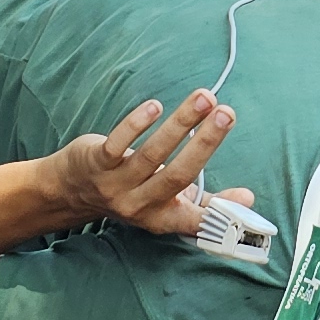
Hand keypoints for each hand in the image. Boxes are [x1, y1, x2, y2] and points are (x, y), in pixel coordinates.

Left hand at [54, 91, 235, 235]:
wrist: (72, 192)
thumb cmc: (133, 191)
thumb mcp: (168, 204)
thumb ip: (206, 203)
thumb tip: (247, 199)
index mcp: (163, 218)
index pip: (195, 221)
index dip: (221, 213)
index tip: (247, 198)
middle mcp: (140, 205)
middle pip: (178, 176)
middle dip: (205, 144)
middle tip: (227, 114)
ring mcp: (116, 185)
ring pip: (152, 154)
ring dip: (180, 123)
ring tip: (204, 98)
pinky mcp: (96, 163)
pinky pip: (118, 144)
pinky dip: (136, 124)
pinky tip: (155, 106)